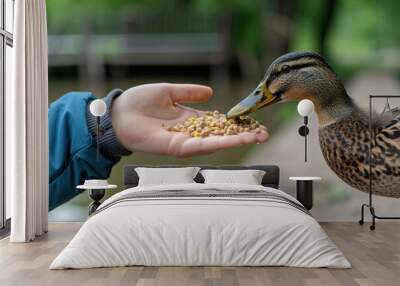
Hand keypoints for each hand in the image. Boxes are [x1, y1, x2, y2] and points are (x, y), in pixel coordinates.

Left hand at [111, 83, 267, 156]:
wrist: (119, 112)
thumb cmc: (139, 101)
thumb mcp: (169, 91)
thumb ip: (189, 93)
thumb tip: (210, 92)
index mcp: (189, 119)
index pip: (218, 124)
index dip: (236, 124)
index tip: (254, 123)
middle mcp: (190, 132)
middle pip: (221, 136)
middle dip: (242, 136)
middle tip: (263, 134)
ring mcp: (184, 141)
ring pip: (215, 143)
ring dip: (235, 141)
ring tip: (255, 137)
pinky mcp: (175, 147)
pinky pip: (199, 146)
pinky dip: (216, 144)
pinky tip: (232, 141)